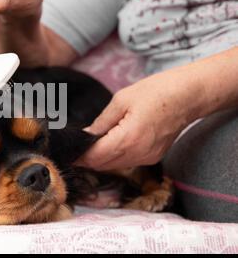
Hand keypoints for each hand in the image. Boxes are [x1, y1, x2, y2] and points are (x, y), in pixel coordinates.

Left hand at [78, 69, 203, 170]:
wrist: (189, 96)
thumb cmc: (157, 92)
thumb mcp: (121, 100)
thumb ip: (102, 122)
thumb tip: (86, 136)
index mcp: (128, 139)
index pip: (95, 157)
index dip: (79, 156)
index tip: (68, 152)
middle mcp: (138, 154)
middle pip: (103, 165)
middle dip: (87, 159)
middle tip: (75, 149)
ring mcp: (147, 158)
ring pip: (115, 166)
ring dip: (100, 159)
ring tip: (89, 146)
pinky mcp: (153, 157)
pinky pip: (127, 162)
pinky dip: (115, 157)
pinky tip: (109, 144)